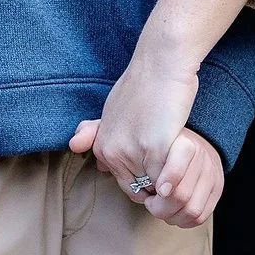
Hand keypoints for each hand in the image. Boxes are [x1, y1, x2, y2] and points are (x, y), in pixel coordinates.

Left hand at [67, 43, 200, 209]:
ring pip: (156, 186)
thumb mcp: (110, 111)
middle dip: (156, 182)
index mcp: (103, 145)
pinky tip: (180, 150)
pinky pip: (169, 176)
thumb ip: (96, 133)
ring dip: (169, 177)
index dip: (145, 180)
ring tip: (174, 151)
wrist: (160, 65)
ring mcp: (133, 151)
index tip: (156, 164)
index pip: (126, 185)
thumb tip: (74, 146)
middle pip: (141, 189)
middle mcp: (112, 152)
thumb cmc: (141, 87)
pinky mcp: (156, 149)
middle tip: (168, 158)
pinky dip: (178, 170)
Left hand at [141, 129, 223, 227]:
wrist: (196, 142)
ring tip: (161, 208)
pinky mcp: (217, 190)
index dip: (165, 184)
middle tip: (150, 203)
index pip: (176, 170)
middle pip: (182, 196)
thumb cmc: (167, 147)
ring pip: (192, 210)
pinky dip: (184, 220)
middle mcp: (202, 160)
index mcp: (184, 145)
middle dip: (161, 207)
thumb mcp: (154, 148)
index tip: (155, 190)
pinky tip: (173, 213)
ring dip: (172, 216)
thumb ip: (145, 167)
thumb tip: (140, 194)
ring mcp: (212, 176)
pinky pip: (201, 217)